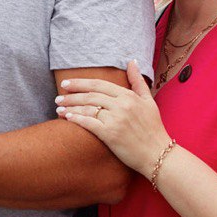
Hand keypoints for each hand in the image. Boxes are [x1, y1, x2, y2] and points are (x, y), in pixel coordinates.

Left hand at [55, 61, 170, 176]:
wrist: (158, 154)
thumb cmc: (153, 128)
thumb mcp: (148, 101)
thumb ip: (138, 81)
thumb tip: (131, 61)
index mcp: (129, 96)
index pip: (99, 84)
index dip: (81, 83)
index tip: (67, 83)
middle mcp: (121, 105)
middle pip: (90, 95)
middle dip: (71, 95)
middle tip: (58, 96)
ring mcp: (116, 119)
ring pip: (87, 108)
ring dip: (70, 107)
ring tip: (58, 107)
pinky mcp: (110, 134)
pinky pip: (88, 123)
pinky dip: (75, 119)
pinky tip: (66, 118)